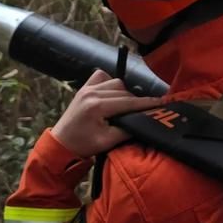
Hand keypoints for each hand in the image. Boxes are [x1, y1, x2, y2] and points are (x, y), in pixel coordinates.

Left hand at [50, 70, 165, 158]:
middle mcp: (92, 92)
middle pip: (124, 91)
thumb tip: (145, 121)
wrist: (60, 145)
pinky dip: (110, 83)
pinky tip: (112, 94)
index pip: (128, 102)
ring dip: (124, 92)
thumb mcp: (108, 142)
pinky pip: (101, 77)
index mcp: (97, 106)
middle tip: (144, 111)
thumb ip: (127, 130)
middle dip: (135, 100)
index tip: (161, 103)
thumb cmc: (83, 146)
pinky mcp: (83, 88)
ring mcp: (86, 88)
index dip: (146, 103)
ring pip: (115, 82)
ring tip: (127, 106)